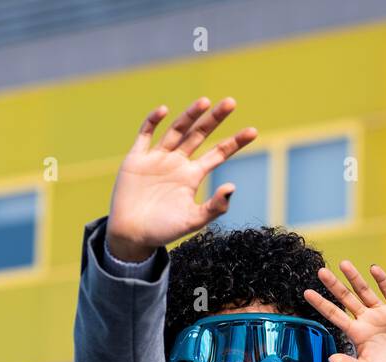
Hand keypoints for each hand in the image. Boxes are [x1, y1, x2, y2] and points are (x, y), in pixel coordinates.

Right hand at [106, 96, 257, 260]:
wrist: (132, 236)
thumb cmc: (164, 231)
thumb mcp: (194, 221)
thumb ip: (215, 206)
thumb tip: (233, 186)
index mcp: (192, 176)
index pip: (218, 153)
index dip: (235, 142)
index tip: (253, 131)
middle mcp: (177, 163)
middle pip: (200, 135)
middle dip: (214, 119)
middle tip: (231, 102)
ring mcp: (157, 158)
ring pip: (177, 130)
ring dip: (190, 115)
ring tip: (205, 101)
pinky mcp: (136, 158)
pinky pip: (145, 134)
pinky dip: (153, 121)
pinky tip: (164, 110)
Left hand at [303, 262, 385, 361]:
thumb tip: (331, 359)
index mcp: (356, 332)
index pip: (334, 314)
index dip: (321, 304)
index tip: (307, 293)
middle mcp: (366, 319)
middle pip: (347, 298)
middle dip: (334, 285)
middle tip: (321, 271)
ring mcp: (382, 312)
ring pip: (365, 291)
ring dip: (354, 277)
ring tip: (344, 264)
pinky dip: (382, 280)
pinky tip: (374, 269)